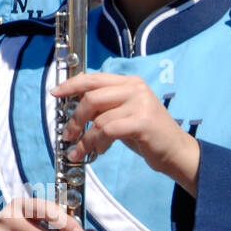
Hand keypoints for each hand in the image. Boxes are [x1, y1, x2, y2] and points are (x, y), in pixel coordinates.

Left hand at [51, 72, 199, 194]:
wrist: (176, 151)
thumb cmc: (145, 134)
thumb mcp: (122, 113)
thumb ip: (103, 105)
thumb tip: (72, 103)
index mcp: (129, 82)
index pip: (93, 78)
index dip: (71, 85)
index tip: (55, 94)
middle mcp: (135, 88)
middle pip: (91, 97)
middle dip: (75, 118)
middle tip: (67, 135)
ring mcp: (140, 103)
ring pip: (98, 118)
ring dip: (84, 138)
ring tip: (79, 150)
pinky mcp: (143, 121)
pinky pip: (108, 130)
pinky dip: (97, 143)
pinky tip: (97, 152)